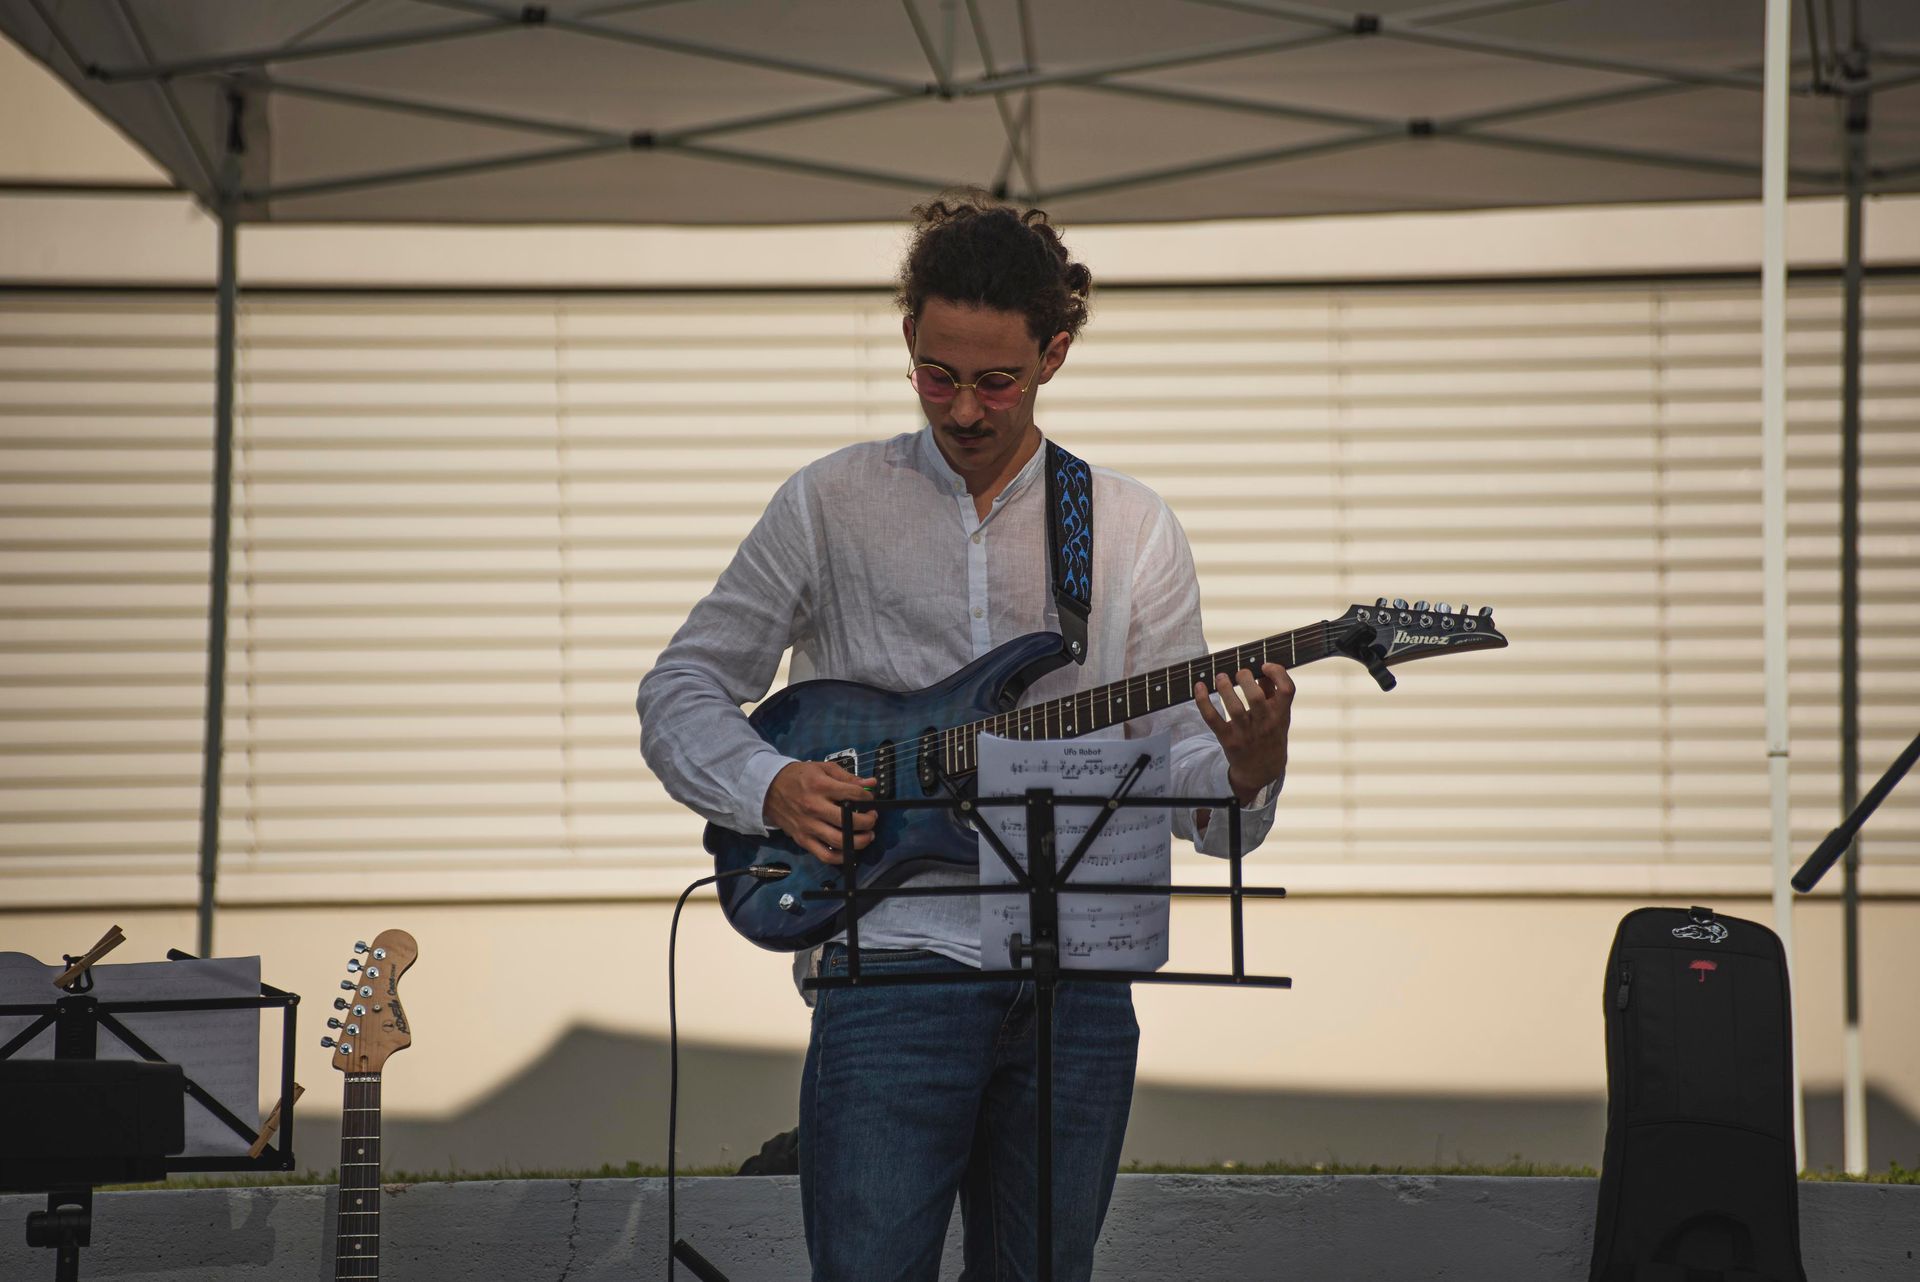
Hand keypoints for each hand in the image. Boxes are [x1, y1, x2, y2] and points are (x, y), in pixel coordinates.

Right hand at [762, 761, 878, 865]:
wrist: (768, 788)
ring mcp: (808, 826)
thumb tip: (870, 784)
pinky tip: (850, 849)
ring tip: (867, 836)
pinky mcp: (802, 839)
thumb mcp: (822, 768)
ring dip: (860, 841)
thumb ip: (847, 777)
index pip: (852, 794)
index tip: (869, 800)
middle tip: (872, 818)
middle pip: (849, 821)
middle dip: (867, 822)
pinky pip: (825, 855)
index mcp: (820, 786)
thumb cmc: (798, 777)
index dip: (867, 798)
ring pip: (839, 841)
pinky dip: (841, 857)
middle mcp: (814, 807)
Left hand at [1193, 662, 1293, 804]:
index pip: (1287, 690)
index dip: (1277, 673)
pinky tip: (1199, 687)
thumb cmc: (1270, 735)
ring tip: (1220, 676)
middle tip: (1239, 672)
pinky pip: (1212, 719)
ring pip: (1234, 708)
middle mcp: (1265, 724)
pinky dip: (1203, 701)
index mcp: (1281, 714)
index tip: (1265, 665)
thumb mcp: (1279, 716)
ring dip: (1225, 688)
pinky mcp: (1228, 740)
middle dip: (1245, 679)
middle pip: (1256, 698)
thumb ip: (1272, 693)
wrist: (1261, 771)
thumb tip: (1262, 668)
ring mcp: (1246, 733)